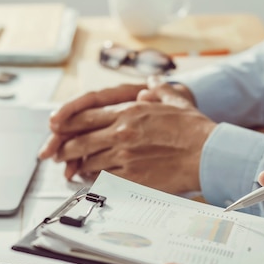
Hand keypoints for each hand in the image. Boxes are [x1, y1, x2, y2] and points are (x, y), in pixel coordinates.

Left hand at [38, 80, 216, 192]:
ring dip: (78, 165)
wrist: (207, 154)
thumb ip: (158, 91)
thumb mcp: (175, 101)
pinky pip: (104, 178)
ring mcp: (125, 157)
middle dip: (65, 148)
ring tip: (74, 167)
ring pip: (89, 161)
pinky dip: (95, 178)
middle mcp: (122, 133)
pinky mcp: (132, 177)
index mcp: (129, 112)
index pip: (86, 116)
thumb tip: (150, 85)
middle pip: (80, 141)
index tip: (56, 127)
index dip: (66, 122)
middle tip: (57, 152)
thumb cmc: (194, 129)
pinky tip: (93, 178)